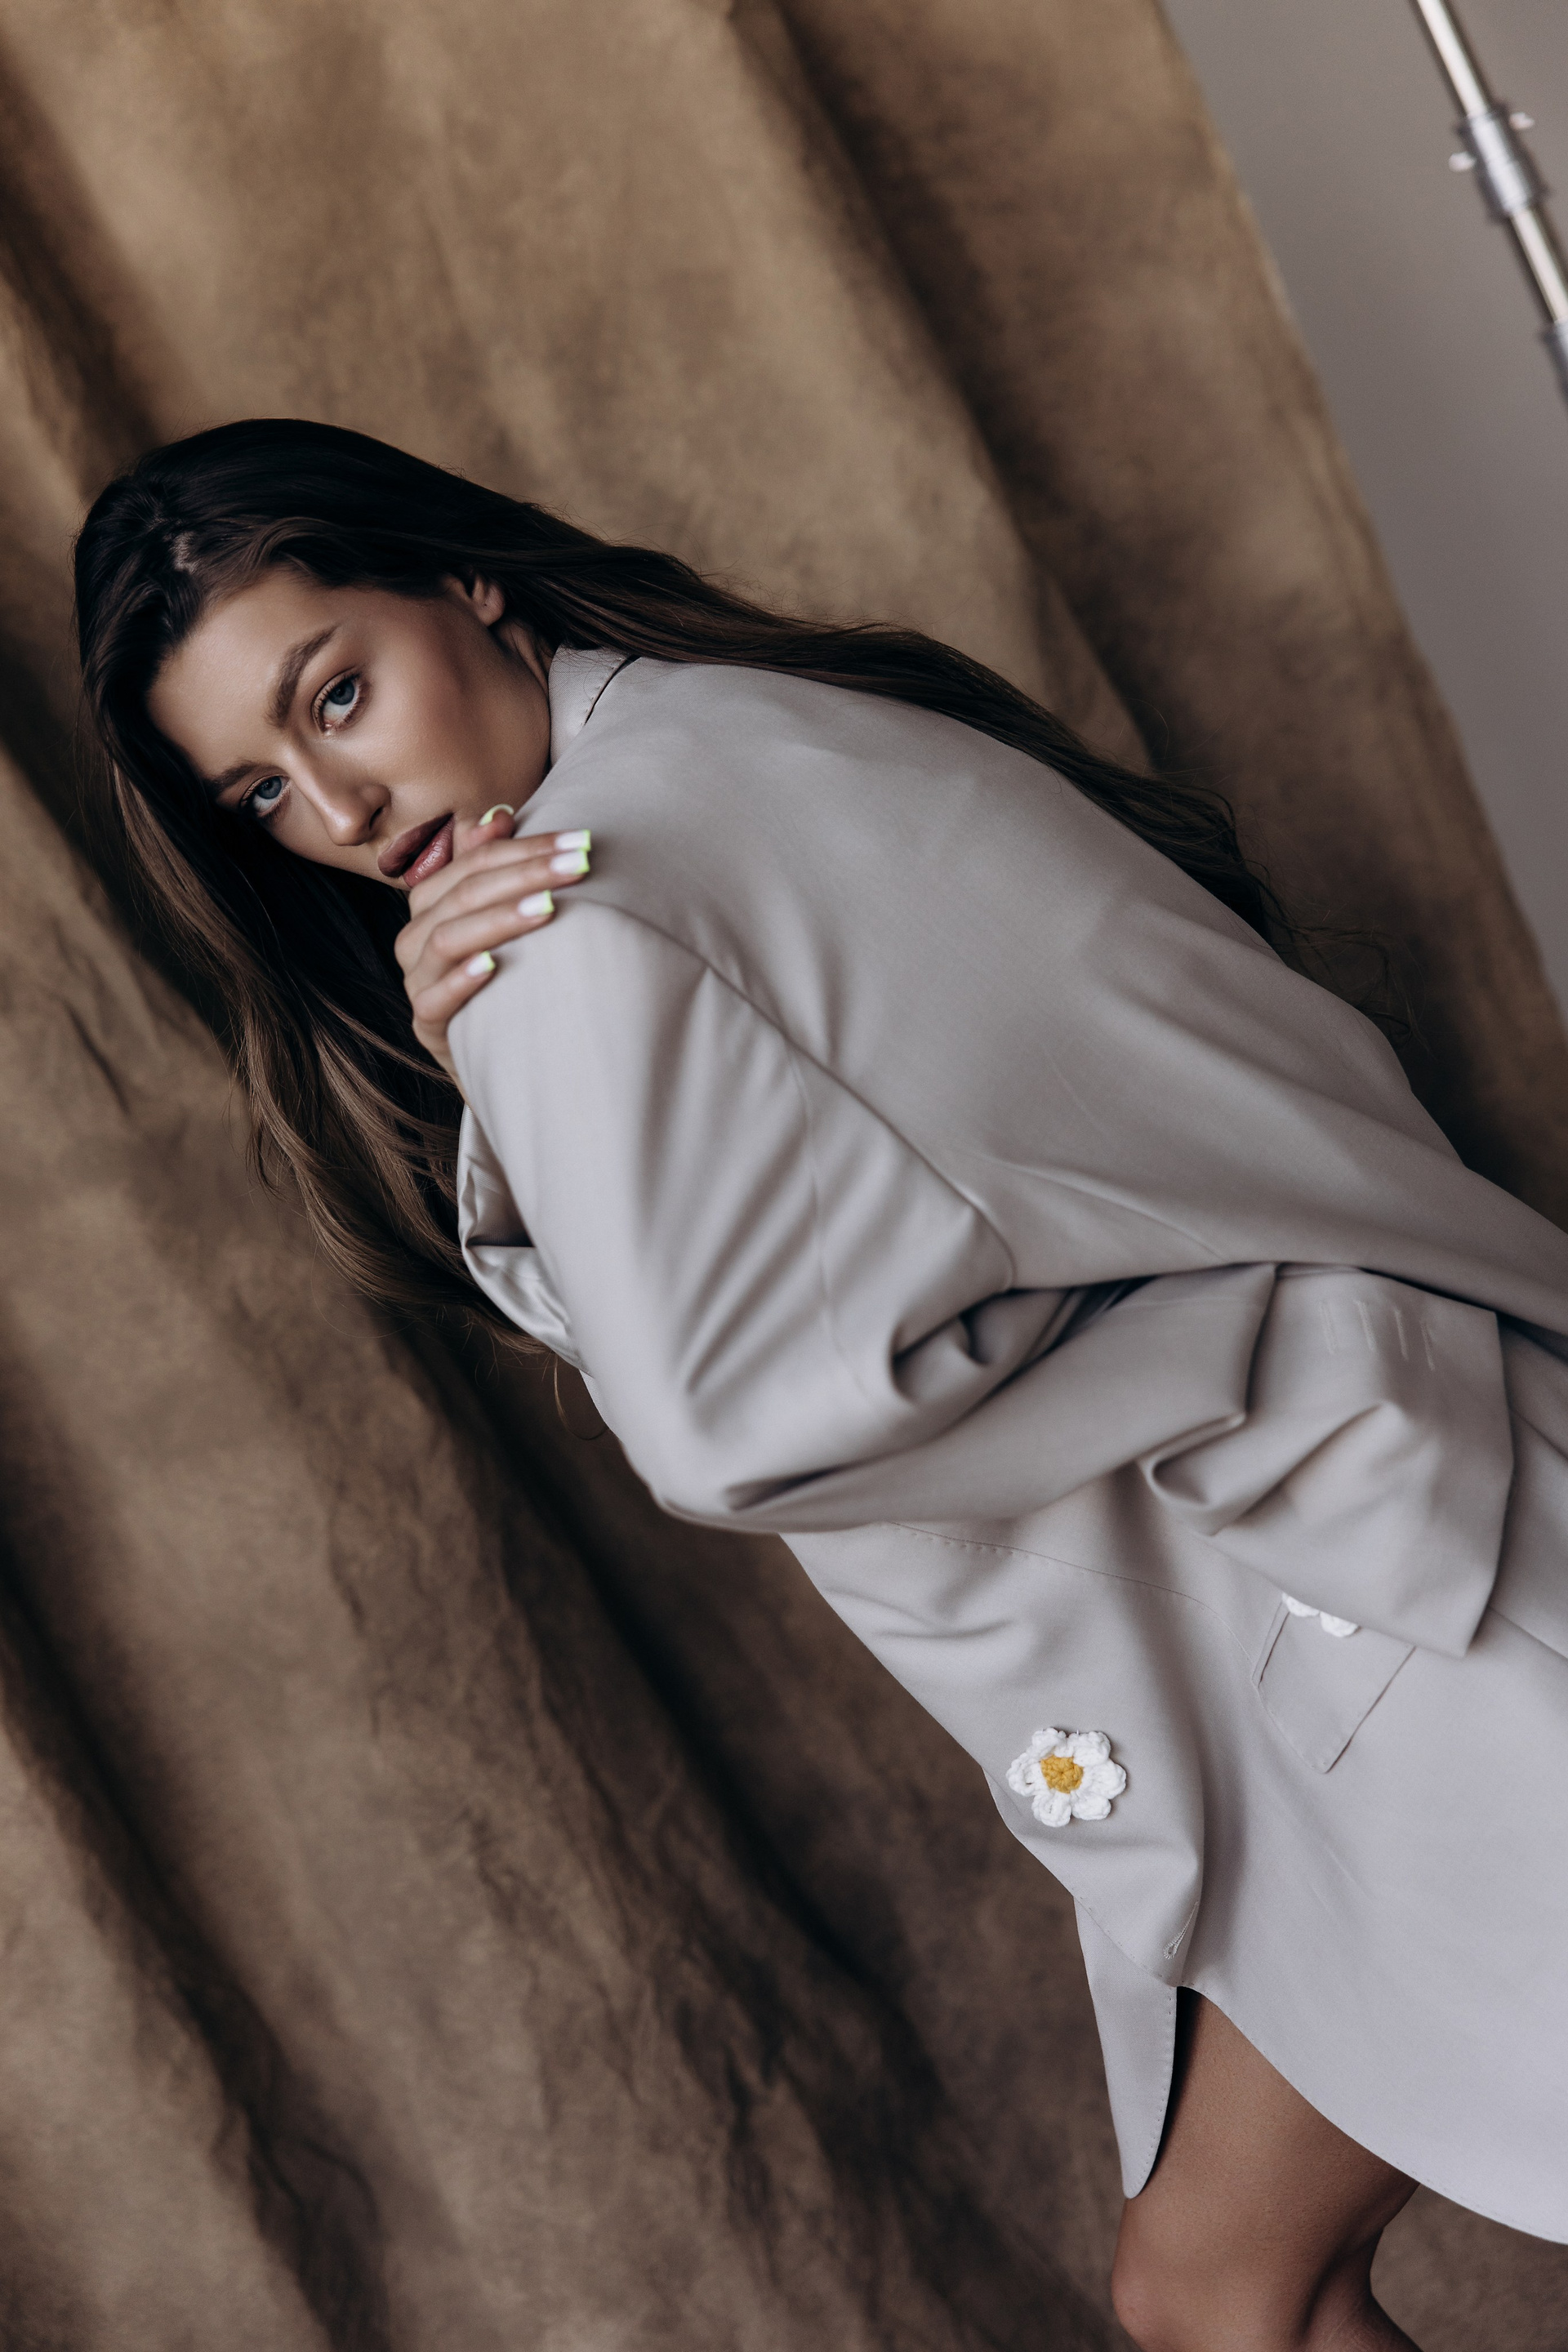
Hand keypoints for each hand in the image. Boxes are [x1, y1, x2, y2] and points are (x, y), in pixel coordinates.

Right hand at [395, 808, 590, 1082]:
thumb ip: (492, 867)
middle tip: (579, 866)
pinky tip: (494, 967)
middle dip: (525, 875)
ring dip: (500, 920)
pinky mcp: (427, 1027)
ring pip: (447, 939)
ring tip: (548, 908)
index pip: (476, 863)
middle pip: (465, 894)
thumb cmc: (508, 979)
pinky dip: (462, 980)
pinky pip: (435, 1000)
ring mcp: (418, 983)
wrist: (501, 1057)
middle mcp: (417, 939)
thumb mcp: (503, 921)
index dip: (527, 848)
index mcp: (432, 903)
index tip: (580, 842)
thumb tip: (500, 815)